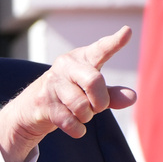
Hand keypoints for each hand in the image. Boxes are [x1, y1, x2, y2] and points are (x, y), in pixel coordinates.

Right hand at [0, 26, 135, 161]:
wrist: (31, 106)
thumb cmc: (70, 94)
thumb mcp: (92, 92)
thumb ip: (113, 94)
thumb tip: (132, 98)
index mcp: (82, 58)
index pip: (101, 49)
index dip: (114, 42)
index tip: (127, 32)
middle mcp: (66, 66)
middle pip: (94, 81)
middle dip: (101, 101)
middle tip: (98, 108)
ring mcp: (52, 84)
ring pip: (81, 106)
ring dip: (86, 117)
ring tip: (81, 115)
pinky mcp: (43, 102)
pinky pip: (69, 121)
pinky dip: (77, 129)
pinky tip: (76, 127)